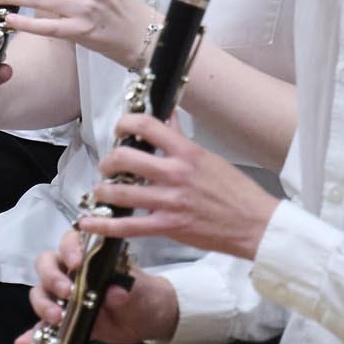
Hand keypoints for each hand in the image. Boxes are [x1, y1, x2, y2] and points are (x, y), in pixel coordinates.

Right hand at [18, 226, 178, 343]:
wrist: (147, 319)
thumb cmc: (141, 293)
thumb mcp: (138, 290)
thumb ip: (126, 288)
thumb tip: (116, 293)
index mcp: (88, 257)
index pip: (69, 243)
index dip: (68, 249)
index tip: (76, 263)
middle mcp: (70, 273)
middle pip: (46, 266)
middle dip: (51, 278)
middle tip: (66, 293)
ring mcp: (63, 298)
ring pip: (40, 293)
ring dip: (42, 305)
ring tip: (56, 319)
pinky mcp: (63, 321)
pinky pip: (42, 326)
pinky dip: (32, 335)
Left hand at [78, 113, 281, 261]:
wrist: (255, 224)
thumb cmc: (236, 191)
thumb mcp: (209, 157)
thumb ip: (182, 138)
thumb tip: (168, 116)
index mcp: (187, 152)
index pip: (149, 126)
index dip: (126, 123)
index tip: (120, 129)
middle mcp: (176, 174)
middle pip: (126, 159)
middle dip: (109, 161)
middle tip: (108, 165)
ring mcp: (170, 201)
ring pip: (121, 192)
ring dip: (103, 190)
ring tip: (100, 191)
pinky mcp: (168, 226)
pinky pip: (129, 226)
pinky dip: (104, 225)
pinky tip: (88, 223)